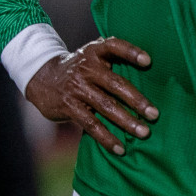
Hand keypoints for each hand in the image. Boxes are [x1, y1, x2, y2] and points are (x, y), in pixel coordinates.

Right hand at [24, 36, 158, 155]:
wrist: (42, 78)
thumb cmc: (79, 70)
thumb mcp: (91, 58)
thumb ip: (113, 60)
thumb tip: (150, 73)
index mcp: (94, 52)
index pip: (113, 46)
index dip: (130, 52)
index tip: (148, 61)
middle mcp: (85, 68)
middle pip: (114, 83)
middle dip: (136, 100)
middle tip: (154, 114)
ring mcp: (76, 87)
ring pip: (105, 106)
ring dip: (126, 121)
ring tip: (143, 132)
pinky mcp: (68, 106)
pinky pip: (91, 124)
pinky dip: (106, 138)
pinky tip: (120, 149)